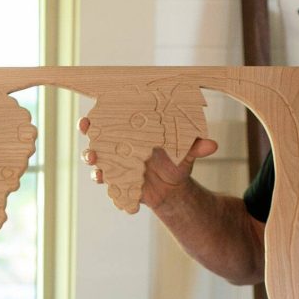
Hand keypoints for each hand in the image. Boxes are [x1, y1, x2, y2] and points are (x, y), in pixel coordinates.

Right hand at [79, 117, 216, 210]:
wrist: (174, 190)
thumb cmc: (177, 161)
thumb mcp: (186, 152)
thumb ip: (195, 146)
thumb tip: (212, 145)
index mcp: (133, 129)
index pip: (112, 115)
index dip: (100, 111)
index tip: (94, 109)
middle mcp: (120, 143)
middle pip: (95, 133)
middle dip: (87, 130)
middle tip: (86, 129)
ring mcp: (116, 162)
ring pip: (95, 157)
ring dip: (90, 158)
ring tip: (94, 161)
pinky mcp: (117, 181)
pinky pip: (104, 180)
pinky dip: (102, 180)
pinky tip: (104, 180)